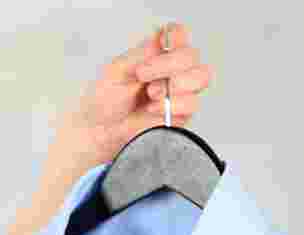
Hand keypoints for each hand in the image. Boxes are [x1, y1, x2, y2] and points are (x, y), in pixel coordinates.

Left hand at [57, 22, 213, 167]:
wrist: (103, 131)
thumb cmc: (106, 101)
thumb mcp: (116, 70)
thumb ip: (140, 54)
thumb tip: (160, 40)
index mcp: (157, 52)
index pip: (179, 34)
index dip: (175, 36)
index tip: (160, 45)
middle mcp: (172, 69)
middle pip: (192, 55)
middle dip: (169, 65)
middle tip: (144, 75)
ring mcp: (180, 91)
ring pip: (200, 77)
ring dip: (174, 85)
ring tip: (151, 94)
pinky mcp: (182, 112)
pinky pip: (192, 104)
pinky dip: (173, 105)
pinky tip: (154, 108)